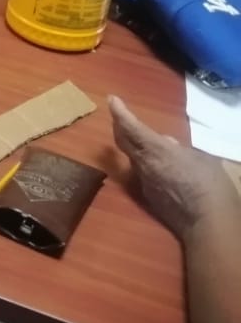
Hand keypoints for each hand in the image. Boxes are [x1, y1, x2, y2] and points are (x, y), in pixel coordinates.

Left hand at [110, 96, 238, 240]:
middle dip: (119, 126)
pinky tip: (164, 170)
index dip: (119, 112)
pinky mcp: (148, 197)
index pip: (130, 127)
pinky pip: (143, 175)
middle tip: (121, 117)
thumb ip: (181, 149)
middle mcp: (143, 164)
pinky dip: (148, 166)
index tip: (112, 99)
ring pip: (134, 158)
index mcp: (156, 150)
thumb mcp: (202, 158)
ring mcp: (143, 182)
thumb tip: (168, 145)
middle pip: (123, 141)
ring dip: (137, 148)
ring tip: (152, 143)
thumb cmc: (210, 185)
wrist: (207, 223)